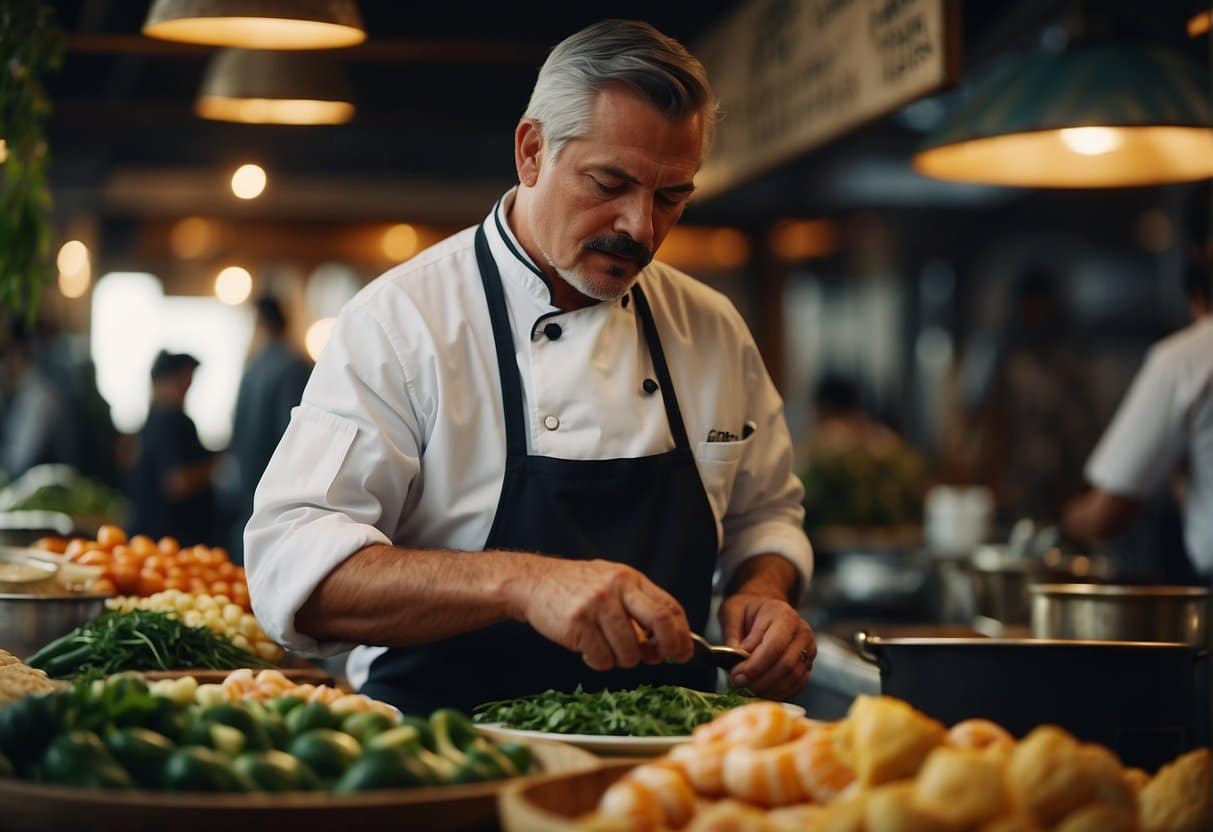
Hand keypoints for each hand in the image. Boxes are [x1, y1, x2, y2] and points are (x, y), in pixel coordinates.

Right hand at [517, 557, 693, 670]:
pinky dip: (600, 662)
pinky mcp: (578, 624)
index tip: (683, 652)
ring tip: (609, 650)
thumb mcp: (612, 585)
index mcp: (630, 579)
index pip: (669, 606)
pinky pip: (602, 659)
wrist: (535, 582)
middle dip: (668, 648)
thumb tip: (664, 645)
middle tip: (662, 660)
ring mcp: (597, 605)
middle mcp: (617, 588)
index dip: (681, 634)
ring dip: (625, 660)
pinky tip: (589, 649)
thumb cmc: (577, 588)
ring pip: (630, 650)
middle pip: (659, 621)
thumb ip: (638, 607)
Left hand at [719, 592, 814, 700]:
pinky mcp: (808, 664)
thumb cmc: (746, 610)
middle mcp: (802, 631)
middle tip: (738, 686)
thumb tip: (737, 661)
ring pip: (793, 678)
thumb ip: (733, 635)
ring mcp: (809, 649)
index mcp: (784, 614)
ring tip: (747, 691)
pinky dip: (778, 693)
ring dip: (769, 689)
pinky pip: (797, 684)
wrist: (764, 610)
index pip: (775, 646)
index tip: (736, 676)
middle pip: (786, 665)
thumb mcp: (732, 613)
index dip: (755, 666)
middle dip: (761, 681)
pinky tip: (760, 693)